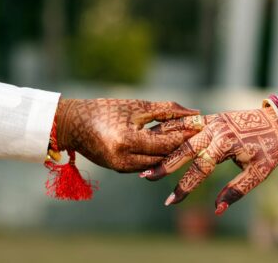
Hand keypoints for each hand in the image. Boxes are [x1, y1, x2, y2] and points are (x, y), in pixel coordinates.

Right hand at [55, 98, 199, 171]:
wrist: (73, 125)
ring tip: (191, 141)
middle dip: (184, 146)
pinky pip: (147, 165)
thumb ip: (167, 110)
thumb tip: (196, 113)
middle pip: (165, 157)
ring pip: (158, 163)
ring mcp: (121, 168)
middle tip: (204, 136)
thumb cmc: (105, 109)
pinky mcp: (120, 170)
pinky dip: (160, 156)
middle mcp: (124, 160)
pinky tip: (172, 147)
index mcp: (127, 141)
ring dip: (174, 153)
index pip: (166, 143)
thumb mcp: (137, 106)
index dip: (187, 135)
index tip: (204, 126)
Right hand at [140, 107, 277, 214]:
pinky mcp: (211, 117)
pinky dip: (171, 128)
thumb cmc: (270, 150)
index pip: (200, 169)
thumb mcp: (257, 173)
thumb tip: (217, 210)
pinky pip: (187, 123)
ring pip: (182, 133)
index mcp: (227, 143)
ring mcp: (212, 121)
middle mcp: (216, 129)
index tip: (170, 201)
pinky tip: (156, 133)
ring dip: (163, 144)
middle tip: (146, 176)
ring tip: (145, 154)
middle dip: (165, 164)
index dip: (185, 187)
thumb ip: (236, 191)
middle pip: (184, 149)